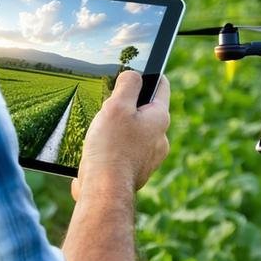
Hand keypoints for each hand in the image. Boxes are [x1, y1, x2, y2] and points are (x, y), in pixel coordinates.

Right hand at [72, 70, 169, 201]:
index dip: (150, 74)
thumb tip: (134, 75)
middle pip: (145, 110)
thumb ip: (128, 85)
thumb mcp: (117, 106)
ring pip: (134, 132)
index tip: (138, 70)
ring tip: (100, 132)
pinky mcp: (136, 172)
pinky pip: (126, 151)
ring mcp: (149, 157)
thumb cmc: (110, 147)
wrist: (104, 191)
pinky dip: (113, 148)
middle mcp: (160, 138)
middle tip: (108, 106)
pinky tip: (98, 151)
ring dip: (118, 128)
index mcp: (159, 118)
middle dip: (127, 106)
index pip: (161, 86)